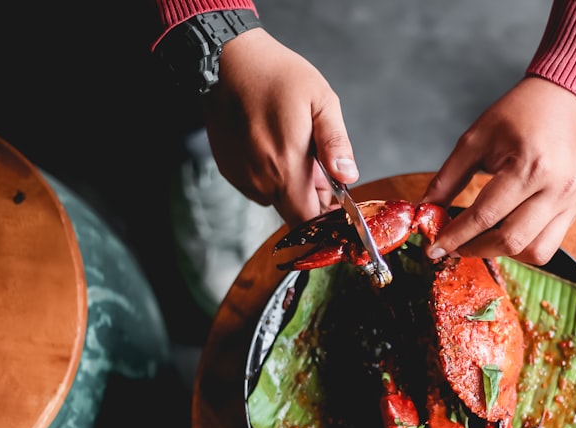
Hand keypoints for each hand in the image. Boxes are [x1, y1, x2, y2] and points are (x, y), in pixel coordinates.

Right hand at [200, 28, 358, 224]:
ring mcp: (242, 176)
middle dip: (310, 197)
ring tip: (292, 147)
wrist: (227, 60)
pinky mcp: (229, 170)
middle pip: (293, 212)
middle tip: (316, 164)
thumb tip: (348, 176)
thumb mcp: (320, 101)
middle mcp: (260, 180)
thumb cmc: (277, 76)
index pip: (308, 220)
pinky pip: (257, 187)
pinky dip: (269, 175)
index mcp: (286, 167)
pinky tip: (271, 146)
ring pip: (275, 199)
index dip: (326, 217)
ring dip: (289, 185)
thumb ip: (335, 143)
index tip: (336, 202)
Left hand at [421, 76, 575, 264]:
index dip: (455, 236)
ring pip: (535, 252)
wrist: (568, 99)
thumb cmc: (521, 112)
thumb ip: (448, 177)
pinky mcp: (575, 209)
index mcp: (529, 167)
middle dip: (475, 249)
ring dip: (502, 253)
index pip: (485, 215)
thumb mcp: (476, 138)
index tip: (434, 248)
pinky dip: (523, 247)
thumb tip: (426, 209)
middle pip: (510, 241)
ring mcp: (570, 202)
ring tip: (480, 240)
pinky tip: (505, 232)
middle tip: (453, 246)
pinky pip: (549, 244)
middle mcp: (555, 189)